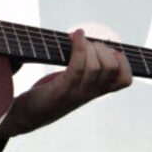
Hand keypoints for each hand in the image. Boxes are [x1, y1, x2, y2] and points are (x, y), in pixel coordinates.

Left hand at [1, 29, 131, 135]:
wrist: (26, 115)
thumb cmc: (47, 94)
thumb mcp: (70, 81)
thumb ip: (82, 66)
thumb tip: (85, 36)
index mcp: (95, 91)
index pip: (125, 80)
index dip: (123, 61)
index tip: (106, 50)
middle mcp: (89, 93)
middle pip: (112, 68)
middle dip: (103, 47)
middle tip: (87, 42)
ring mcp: (77, 93)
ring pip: (96, 66)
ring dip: (88, 46)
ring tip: (77, 38)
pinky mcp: (62, 91)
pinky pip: (77, 67)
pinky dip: (78, 47)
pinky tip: (73, 36)